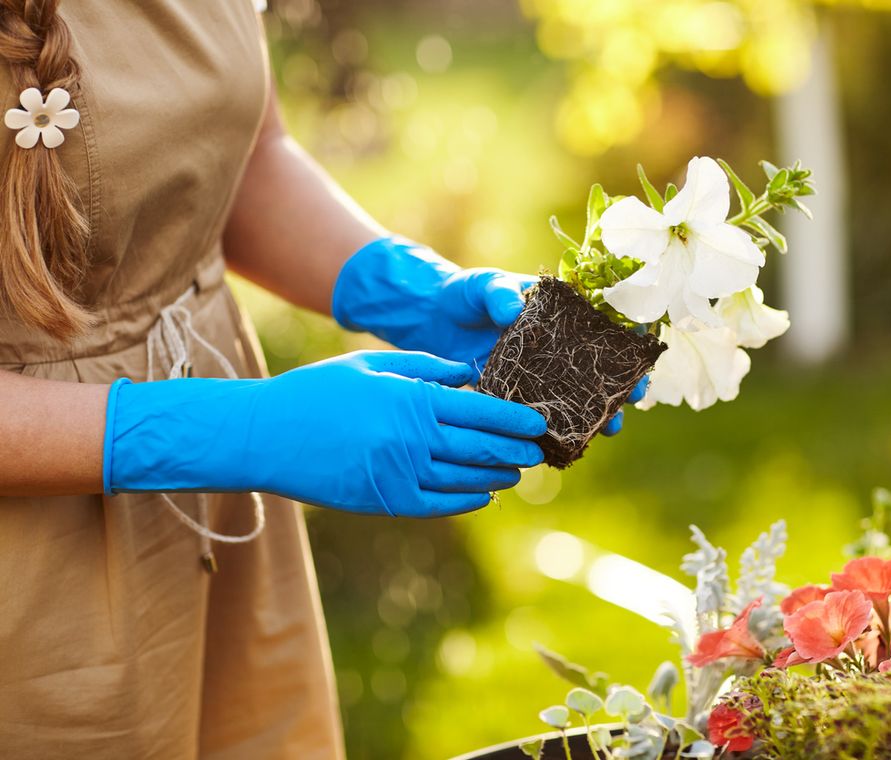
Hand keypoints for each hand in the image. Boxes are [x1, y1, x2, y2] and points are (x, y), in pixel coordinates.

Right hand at [104, 351, 546, 516]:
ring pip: (465, 479)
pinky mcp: (385, 500)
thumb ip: (424, 367)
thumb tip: (468, 374)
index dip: (514, 419)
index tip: (539, 422)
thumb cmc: (315, 392)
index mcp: (411, 400)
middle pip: (481, 448)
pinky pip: (438, 504)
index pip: (480, 411)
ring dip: (498, 475)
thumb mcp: (369, 366)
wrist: (265, 436)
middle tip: (541, 450)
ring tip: (519, 472)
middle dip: (516, 449)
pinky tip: (484, 494)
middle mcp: (412, 440)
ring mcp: (399, 474)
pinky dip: (467, 500)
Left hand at [331, 236, 646, 433]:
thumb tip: (512, 310)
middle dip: (618, 388)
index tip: (639, 357)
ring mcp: (538, 378)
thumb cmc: (465, 294)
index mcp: (559, 317)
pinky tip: (563, 444)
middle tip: (630, 402)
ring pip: (573, 399)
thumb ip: (498, 294)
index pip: (602, 330)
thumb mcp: (483, 286)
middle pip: (596, 371)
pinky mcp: (514, 399)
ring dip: (592, 415)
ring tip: (606, 431)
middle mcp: (556, 351)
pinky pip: (538, 418)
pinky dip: (552, 432)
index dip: (625, 346)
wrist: (430, 319)